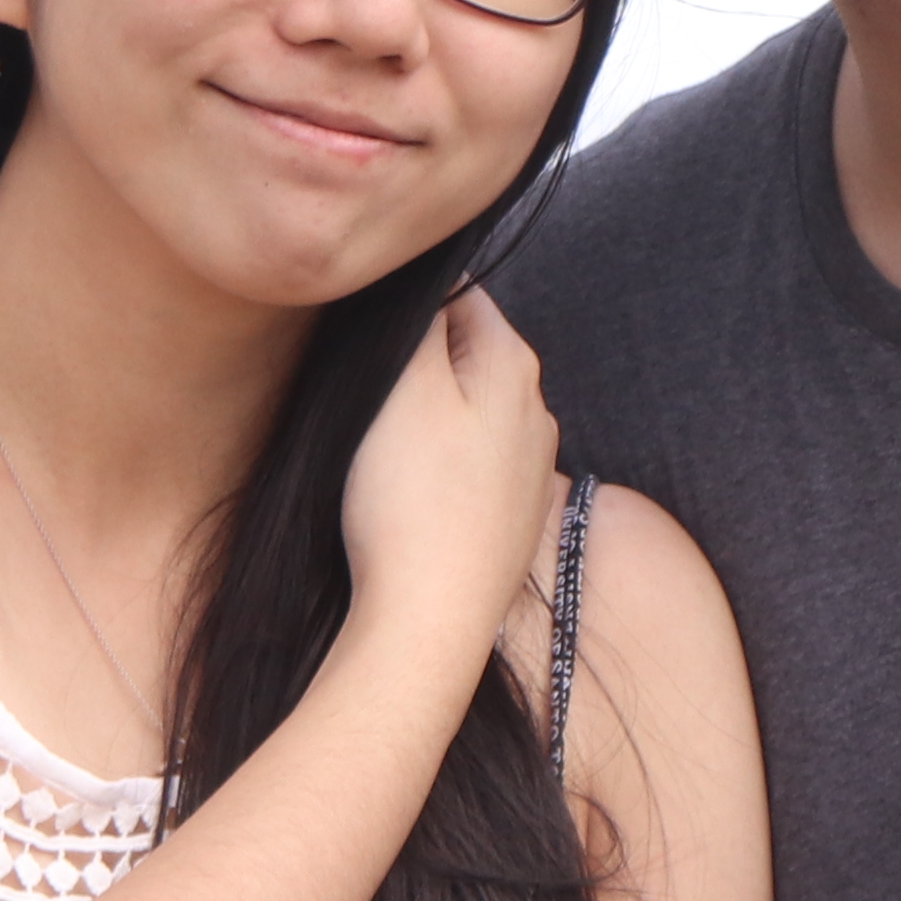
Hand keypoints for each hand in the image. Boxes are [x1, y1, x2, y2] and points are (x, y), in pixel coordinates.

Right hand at [334, 288, 560, 661]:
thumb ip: (419, 318)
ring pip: (465, 412)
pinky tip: (406, 498)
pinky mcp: (511, 517)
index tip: (363, 347)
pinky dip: (435, 469)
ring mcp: (529, 468)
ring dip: (423, 420)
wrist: (431, 620)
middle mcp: (537, 409)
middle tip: (367, 401)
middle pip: (463, 353)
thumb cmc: (411, 499)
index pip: (458, 292)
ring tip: (381, 454)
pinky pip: (467, 467)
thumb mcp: (406, 383)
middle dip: (416, 365)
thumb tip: (422, 280)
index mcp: (515, 364)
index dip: (401, 312)